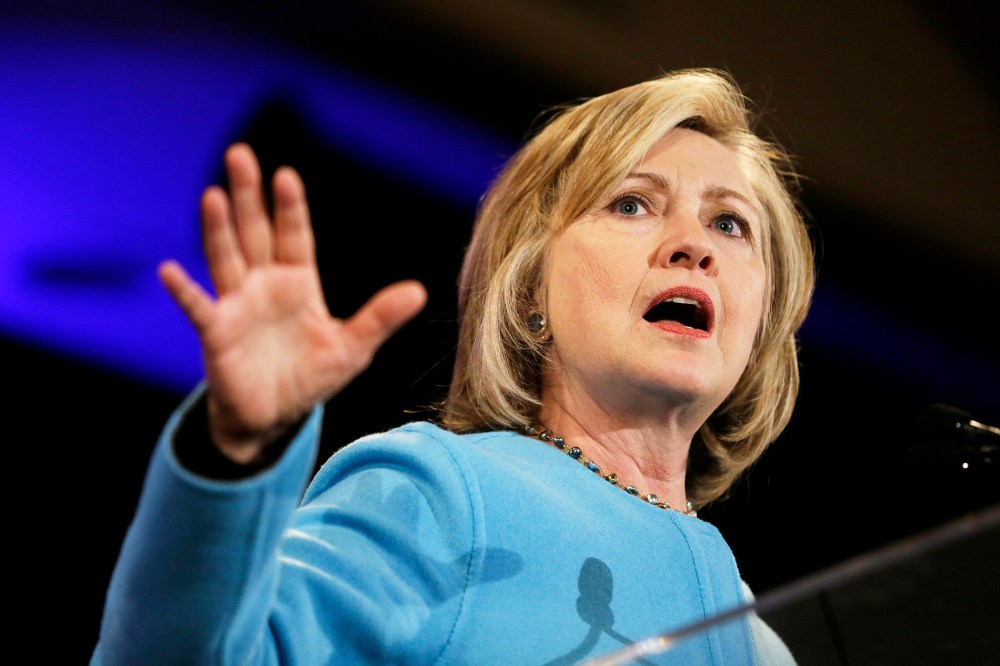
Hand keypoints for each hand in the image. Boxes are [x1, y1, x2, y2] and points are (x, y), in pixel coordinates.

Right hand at [158, 143, 426, 462]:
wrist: (272, 417)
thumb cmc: (310, 378)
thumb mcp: (352, 348)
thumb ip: (379, 318)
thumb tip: (419, 291)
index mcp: (298, 282)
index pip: (294, 235)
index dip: (289, 207)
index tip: (286, 175)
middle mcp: (264, 285)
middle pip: (254, 232)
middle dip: (248, 195)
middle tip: (240, 154)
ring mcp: (237, 305)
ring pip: (226, 258)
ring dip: (218, 229)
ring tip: (212, 195)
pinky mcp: (216, 333)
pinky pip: (198, 308)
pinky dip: (184, 291)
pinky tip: (169, 271)